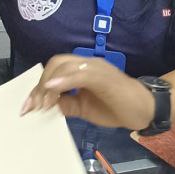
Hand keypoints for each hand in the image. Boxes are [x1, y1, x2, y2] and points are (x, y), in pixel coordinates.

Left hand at [20, 54, 155, 130]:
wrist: (145, 110)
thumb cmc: (118, 107)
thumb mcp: (85, 109)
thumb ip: (67, 104)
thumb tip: (49, 105)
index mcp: (83, 70)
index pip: (55, 69)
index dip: (39, 86)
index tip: (29, 106)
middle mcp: (88, 64)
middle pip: (56, 63)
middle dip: (40, 85)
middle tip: (33, 106)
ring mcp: (96, 68)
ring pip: (65, 66)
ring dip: (48, 84)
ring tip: (42, 104)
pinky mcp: (104, 76)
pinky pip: (80, 74)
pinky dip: (64, 80)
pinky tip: (53, 90)